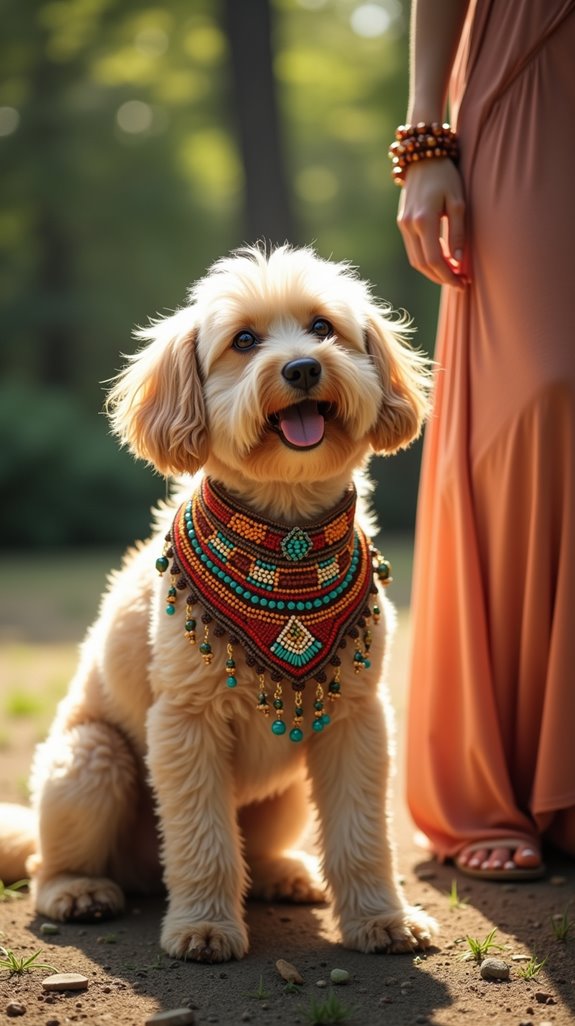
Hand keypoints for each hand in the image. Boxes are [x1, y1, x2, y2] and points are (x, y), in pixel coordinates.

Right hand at [397, 158, 468, 287]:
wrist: (423, 158)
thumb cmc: (446, 177)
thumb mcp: (458, 202)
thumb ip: (458, 233)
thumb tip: (458, 260)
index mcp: (423, 220)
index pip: (434, 260)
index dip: (449, 275)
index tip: (464, 282)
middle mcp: (409, 226)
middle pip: (423, 265)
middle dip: (442, 278)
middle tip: (461, 283)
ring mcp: (403, 226)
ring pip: (416, 261)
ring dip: (433, 272)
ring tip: (453, 275)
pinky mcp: (402, 224)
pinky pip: (413, 251)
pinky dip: (426, 261)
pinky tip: (442, 261)